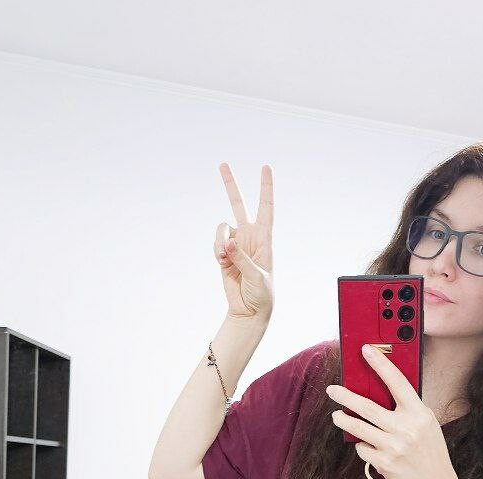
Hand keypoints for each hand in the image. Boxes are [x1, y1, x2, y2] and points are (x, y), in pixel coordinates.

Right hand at [214, 161, 274, 324]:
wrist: (249, 310)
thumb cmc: (261, 294)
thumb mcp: (257, 276)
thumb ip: (242, 258)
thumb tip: (228, 242)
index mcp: (265, 238)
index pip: (266, 208)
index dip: (266, 188)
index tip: (265, 168)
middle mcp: (249, 237)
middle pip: (239, 205)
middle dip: (230, 185)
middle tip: (223, 164)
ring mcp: (235, 245)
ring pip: (222, 228)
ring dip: (220, 241)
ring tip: (225, 258)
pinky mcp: (224, 255)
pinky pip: (216, 244)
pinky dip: (217, 251)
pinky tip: (222, 263)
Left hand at [325, 344, 453, 478]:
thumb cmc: (428, 448)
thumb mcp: (425, 423)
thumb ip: (406, 408)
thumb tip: (377, 389)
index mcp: (419, 413)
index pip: (397, 382)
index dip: (381, 364)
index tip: (366, 350)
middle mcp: (406, 428)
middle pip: (367, 407)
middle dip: (345, 396)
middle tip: (332, 390)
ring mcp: (394, 447)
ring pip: (358, 427)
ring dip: (343, 419)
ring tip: (337, 416)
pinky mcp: (384, 463)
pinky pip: (362, 448)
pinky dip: (362, 445)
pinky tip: (370, 446)